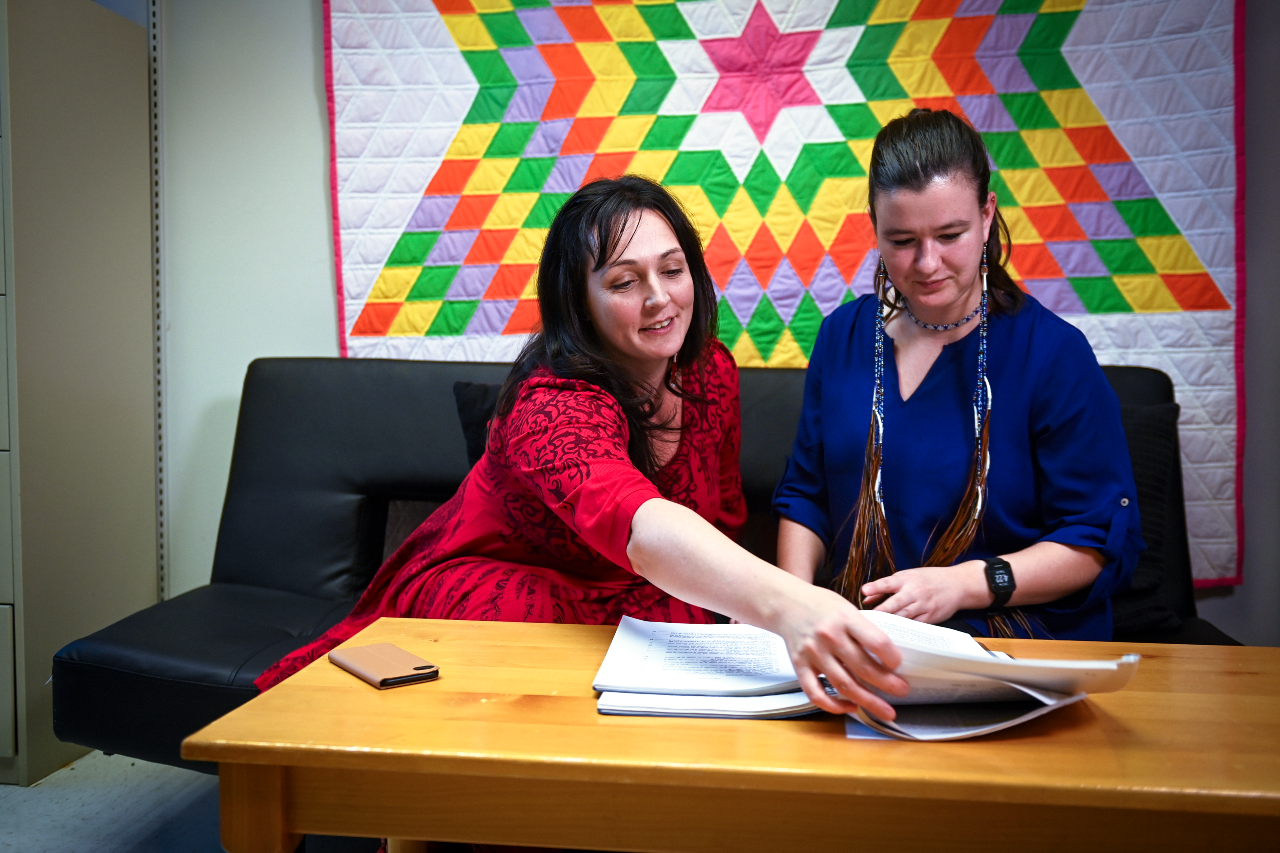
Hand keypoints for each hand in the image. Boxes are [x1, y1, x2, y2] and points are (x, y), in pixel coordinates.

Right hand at [771, 585, 908, 719]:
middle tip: (902, 691)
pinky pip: (816, 693)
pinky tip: (850, 706)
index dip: (892, 658)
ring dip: (868, 701)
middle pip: (864, 668)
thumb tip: (888, 657)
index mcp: (845, 618)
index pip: (877, 642)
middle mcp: (829, 636)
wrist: (785, 602)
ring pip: (844, 685)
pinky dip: (834, 706)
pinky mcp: (799, 665)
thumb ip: (863, 629)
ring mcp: (812, 653)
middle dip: (888, 684)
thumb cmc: (821, 605)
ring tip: (886, 710)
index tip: (899, 665)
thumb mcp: (846, 607)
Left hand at [860, 561, 988, 623]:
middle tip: (868, 618)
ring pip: (905, 616)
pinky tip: (893, 636)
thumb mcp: (906, 577)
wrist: (957, 585)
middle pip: (896, 603)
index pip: (889, 583)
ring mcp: (923, 606)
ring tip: (875, 630)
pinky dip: (904, 631)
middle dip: (882, 610)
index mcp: (906, 580)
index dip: (876, 587)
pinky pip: (915, 626)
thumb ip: (886, 588)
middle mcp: (914, 592)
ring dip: (891, 623)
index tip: (865, 591)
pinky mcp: (930, 618)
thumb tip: (865, 598)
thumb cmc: (927, 580)